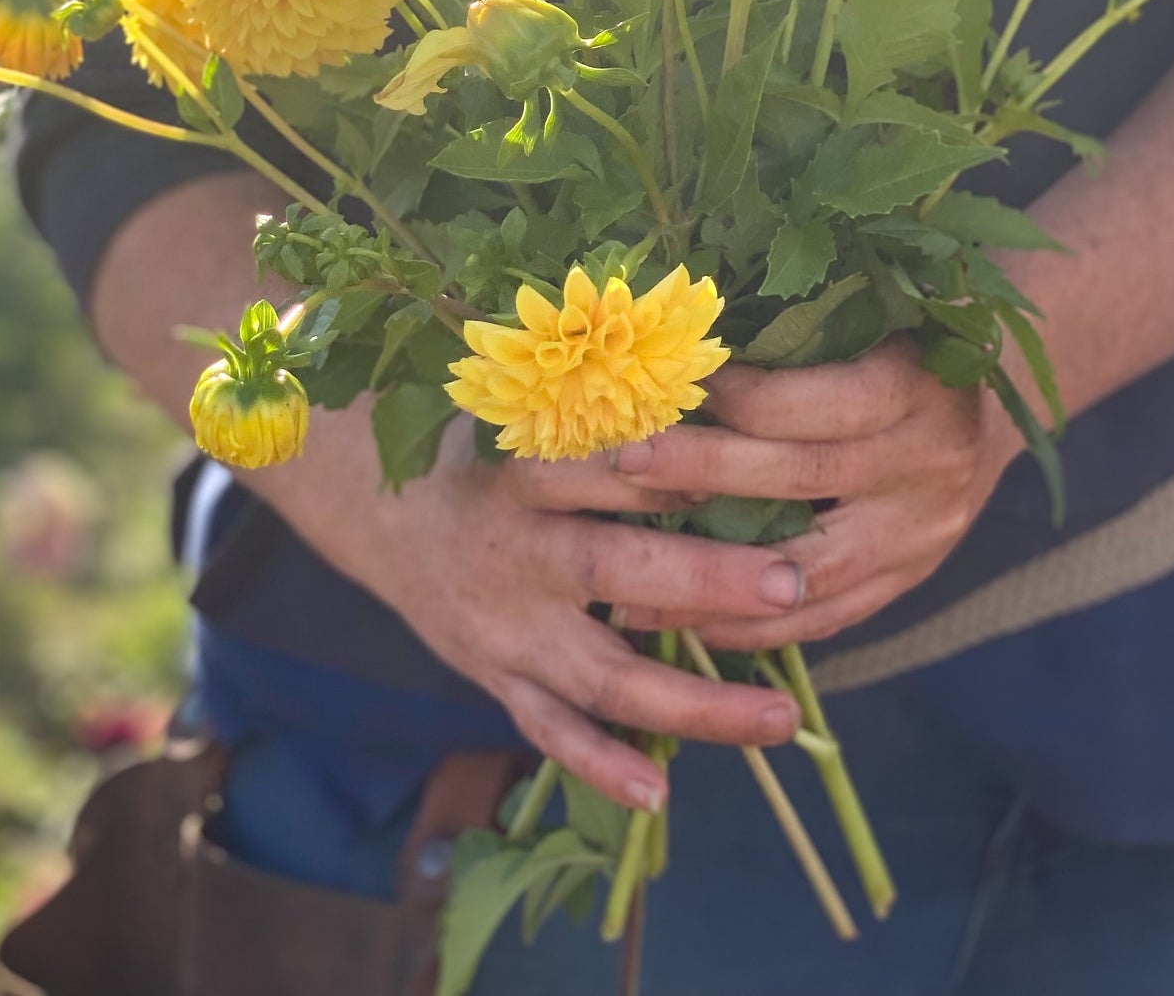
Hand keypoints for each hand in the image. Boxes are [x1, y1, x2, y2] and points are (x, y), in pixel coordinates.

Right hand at [309, 415, 806, 811]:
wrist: (384, 516)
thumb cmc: (483, 449)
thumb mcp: (521, 410)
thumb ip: (598, 410)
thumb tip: (713, 379)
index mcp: (521, 472)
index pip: (601, 467)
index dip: (672, 468)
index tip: (754, 468)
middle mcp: (514, 552)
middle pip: (613, 567)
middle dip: (704, 579)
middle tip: (789, 583)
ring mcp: (505, 628)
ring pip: (601, 674)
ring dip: (692, 703)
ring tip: (781, 719)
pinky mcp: (496, 678)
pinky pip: (550, 732)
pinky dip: (601, 764)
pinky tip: (660, 792)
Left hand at [508, 336, 1020, 652]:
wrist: (1009, 393)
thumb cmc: (912, 333)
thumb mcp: (883, 307)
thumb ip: (806, 320)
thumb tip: (689, 319)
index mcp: (914, 388)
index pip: (818, 402)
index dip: (740, 397)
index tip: (667, 385)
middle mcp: (926, 464)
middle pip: (802, 477)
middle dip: (704, 471)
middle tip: (624, 460)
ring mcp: (922, 533)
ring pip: (810, 570)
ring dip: (716, 577)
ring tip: (632, 580)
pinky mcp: (911, 578)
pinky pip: (830, 618)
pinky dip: (757, 628)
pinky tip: (689, 623)